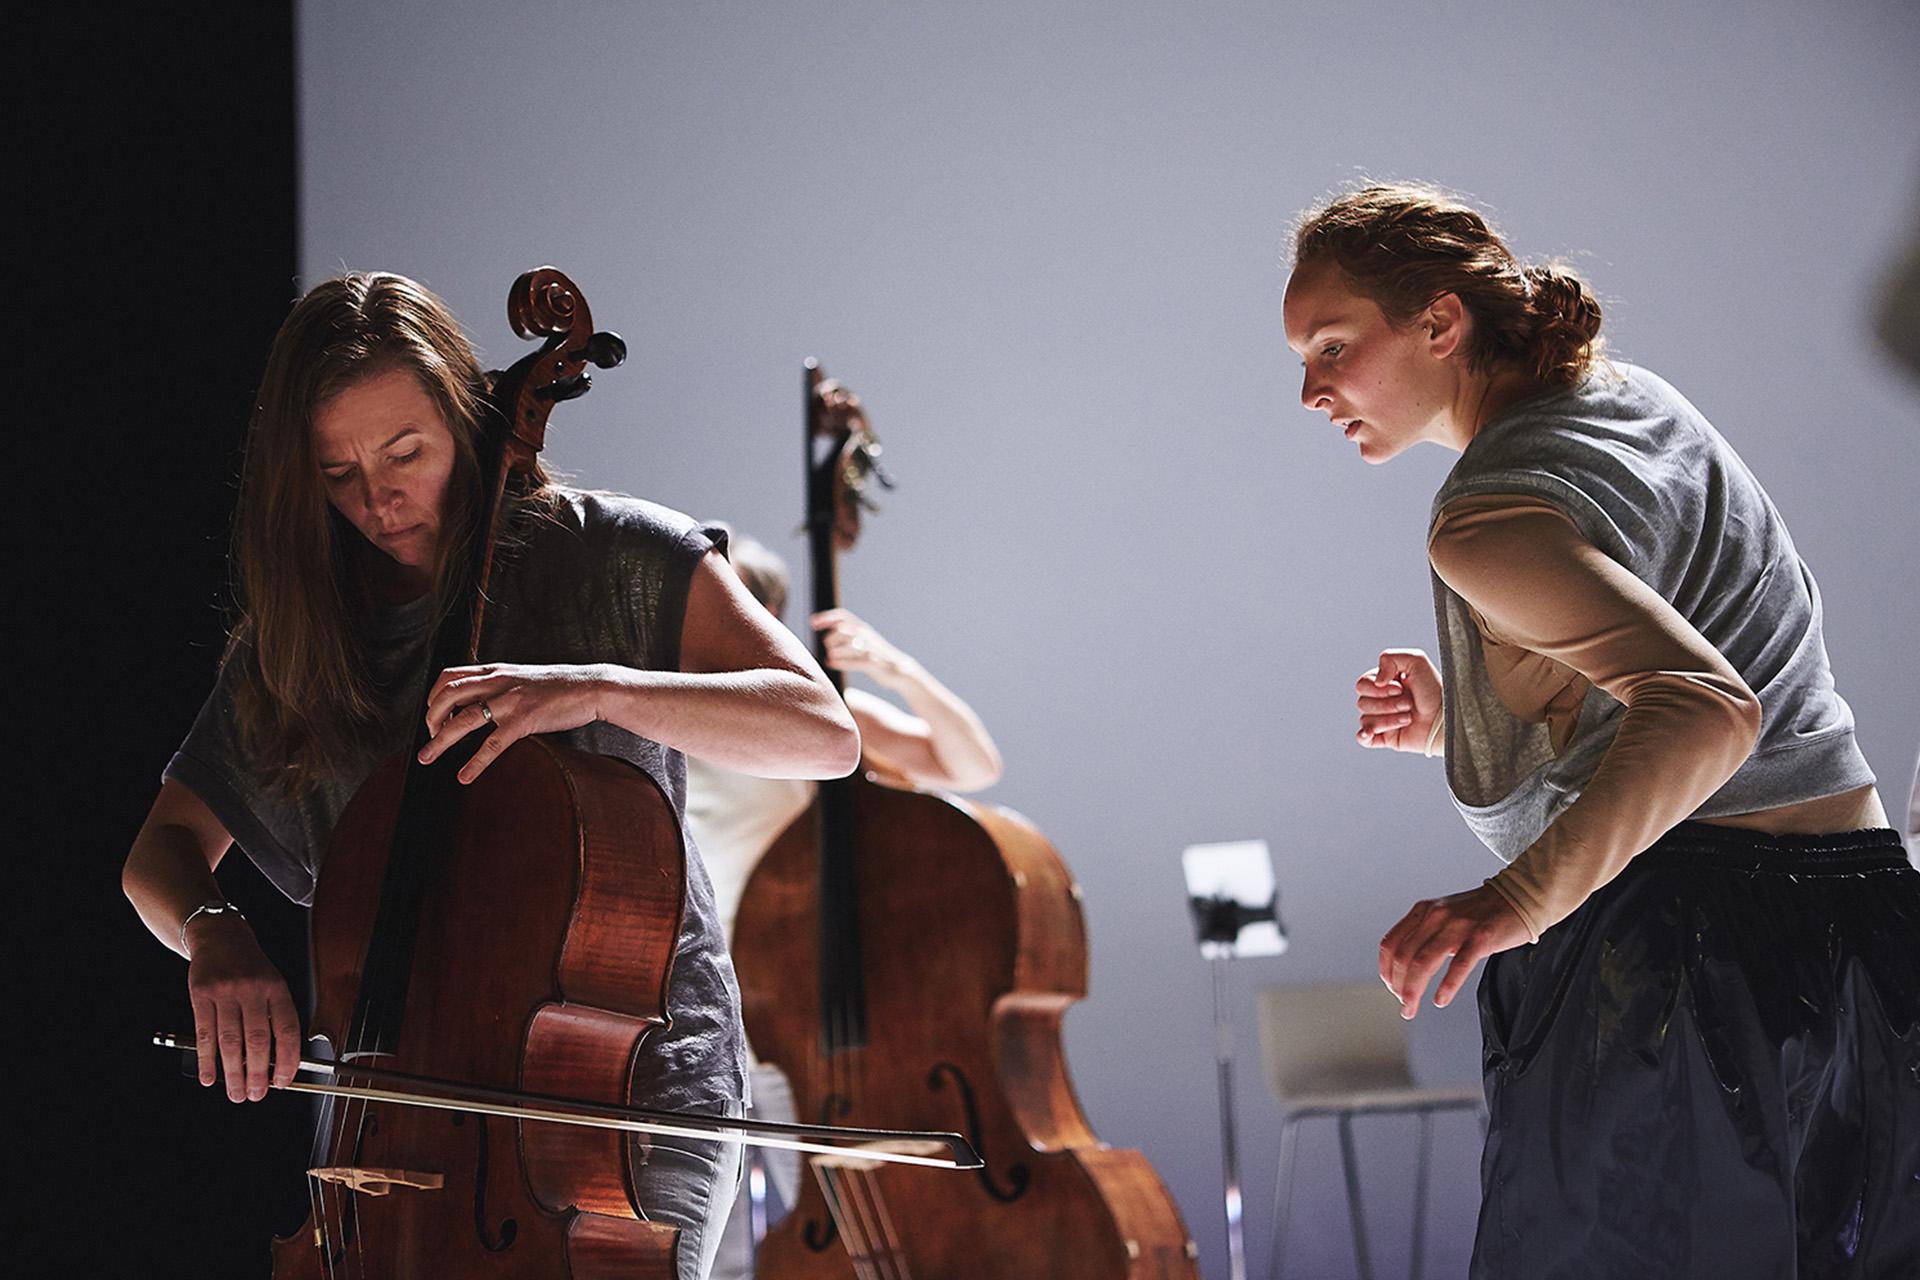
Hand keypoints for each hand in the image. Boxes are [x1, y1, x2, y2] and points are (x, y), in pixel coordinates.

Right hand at [185, 914, 300, 1101]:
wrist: (221, 936)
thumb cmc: (250, 967)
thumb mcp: (272, 983)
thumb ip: (274, 1016)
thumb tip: (277, 1061)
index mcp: (277, 989)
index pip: (288, 1029)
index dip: (288, 1059)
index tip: (285, 1081)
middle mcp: (253, 990)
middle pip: (258, 1039)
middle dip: (258, 1073)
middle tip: (256, 1095)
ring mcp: (226, 992)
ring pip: (230, 1041)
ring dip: (233, 1072)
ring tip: (236, 1093)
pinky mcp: (201, 996)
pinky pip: (205, 1034)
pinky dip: (206, 1060)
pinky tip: (209, 1077)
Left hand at [418, 662, 610, 782]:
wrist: (592, 687)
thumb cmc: (561, 686)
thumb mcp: (523, 677)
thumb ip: (501, 684)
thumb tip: (482, 700)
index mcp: (496, 671)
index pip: (449, 676)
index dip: (433, 696)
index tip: (433, 716)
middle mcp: (498, 682)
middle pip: (447, 695)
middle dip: (430, 719)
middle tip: (430, 737)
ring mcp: (510, 700)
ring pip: (463, 719)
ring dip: (439, 741)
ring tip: (427, 757)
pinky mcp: (524, 720)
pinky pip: (492, 744)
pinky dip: (474, 762)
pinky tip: (464, 776)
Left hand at [811, 609, 914, 688]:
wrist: (901, 670)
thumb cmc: (877, 656)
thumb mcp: (863, 643)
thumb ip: (847, 637)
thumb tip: (826, 636)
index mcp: (863, 629)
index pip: (843, 616)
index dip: (827, 618)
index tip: (812, 623)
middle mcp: (867, 636)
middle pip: (845, 629)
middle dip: (832, 636)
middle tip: (827, 645)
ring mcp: (872, 650)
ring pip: (851, 644)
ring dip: (837, 649)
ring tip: (829, 655)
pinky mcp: (875, 664)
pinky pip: (857, 662)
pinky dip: (843, 662)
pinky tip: (831, 663)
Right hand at [1355, 649, 1441, 750]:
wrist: (1446, 719)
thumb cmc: (1436, 691)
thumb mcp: (1416, 661)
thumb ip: (1389, 658)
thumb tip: (1376, 681)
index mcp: (1385, 683)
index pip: (1362, 684)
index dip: (1378, 689)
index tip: (1400, 688)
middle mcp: (1382, 700)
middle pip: (1362, 702)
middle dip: (1386, 704)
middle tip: (1408, 704)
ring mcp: (1382, 719)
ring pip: (1366, 719)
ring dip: (1388, 719)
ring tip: (1409, 718)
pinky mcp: (1385, 738)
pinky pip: (1362, 738)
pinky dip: (1363, 735)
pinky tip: (1369, 733)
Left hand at [1379, 885, 1530, 1018]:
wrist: (1518, 897)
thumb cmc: (1482, 911)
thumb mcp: (1443, 916)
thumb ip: (1424, 935)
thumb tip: (1407, 967)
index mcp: (1423, 912)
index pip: (1390, 944)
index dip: (1386, 971)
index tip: (1391, 988)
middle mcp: (1436, 916)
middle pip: (1403, 957)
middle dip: (1398, 986)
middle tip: (1404, 1004)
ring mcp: (1458, 926)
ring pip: (1423, 962)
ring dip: (1413, 990)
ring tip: (1412, 1007)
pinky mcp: (1481, 937)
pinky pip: (1459, 964)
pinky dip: (1446, 986)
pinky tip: (1440, 999)